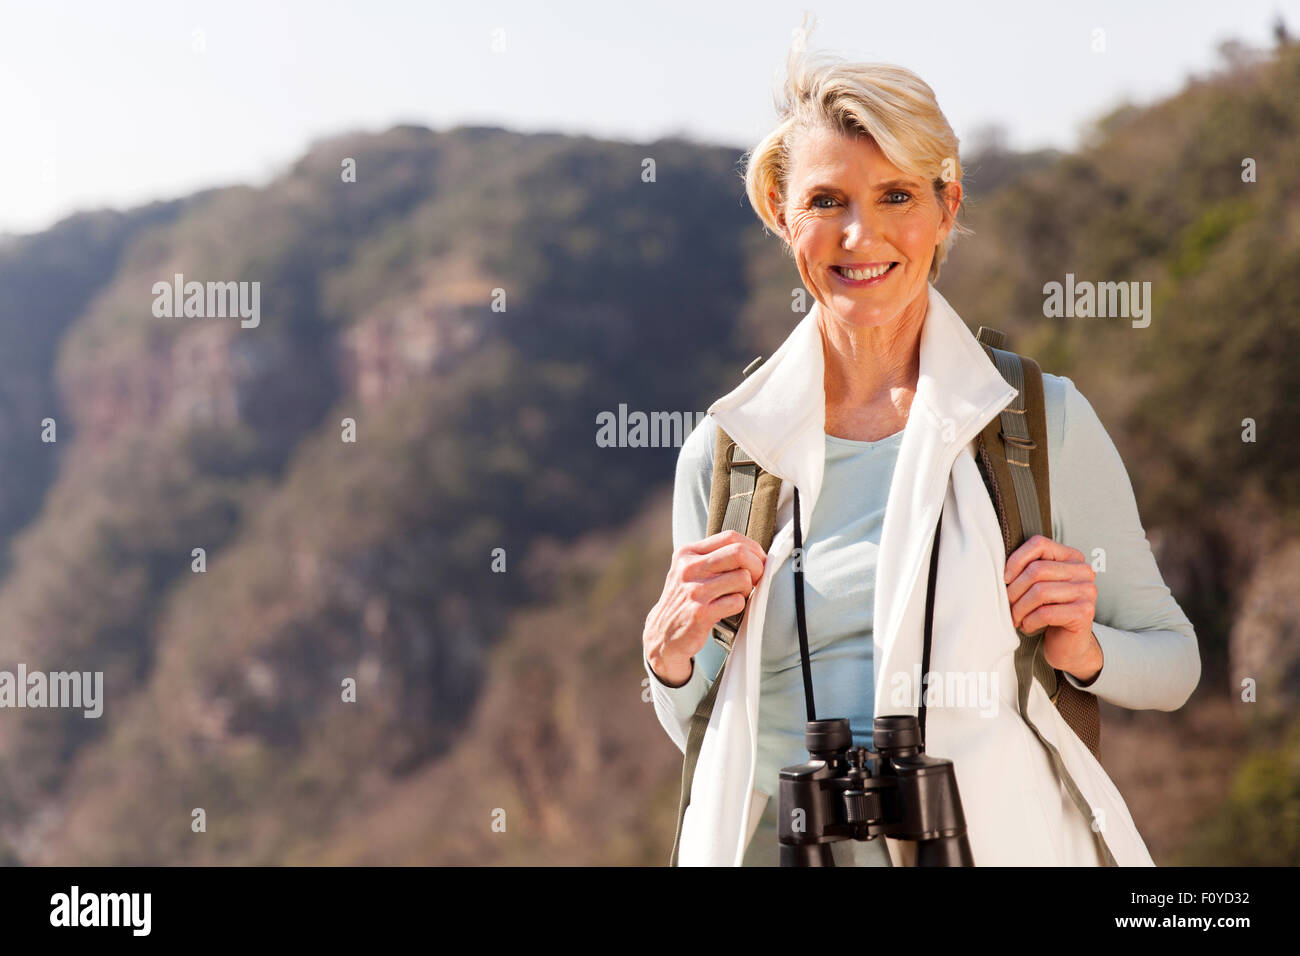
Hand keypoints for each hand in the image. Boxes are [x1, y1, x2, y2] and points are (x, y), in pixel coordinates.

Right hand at [643, 530, 766, 686]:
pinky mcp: (701, 613)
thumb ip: (713, 557)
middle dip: (757, 566)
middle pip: (739, 553)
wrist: (662, 634)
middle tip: (756, 579)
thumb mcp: (688, 571)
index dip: (752, 548)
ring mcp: (694, 591)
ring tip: (736, 596)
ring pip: (743, 578)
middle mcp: (689, 568)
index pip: (730, 537)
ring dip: (747, 590)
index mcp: (687, 553)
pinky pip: (737, 602)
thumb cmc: (684, 601)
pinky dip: (739, 607)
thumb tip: (753, 552)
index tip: (759, 560)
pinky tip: (728, 610)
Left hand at [1003, 535, 1102, 682]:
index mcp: (1072, 557)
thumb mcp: (1038, 585)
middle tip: (1007, 605)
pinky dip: (1029, 621)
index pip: (1039, 544)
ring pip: (1040, 592)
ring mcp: (1087, 591)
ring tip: (1015, 617)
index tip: (1005, 579)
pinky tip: (1026, 626)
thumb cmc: (1049, 612)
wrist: (1068, 645)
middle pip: (1037, 570)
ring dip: (1020, 608)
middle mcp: (1084, 571)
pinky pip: (1046, 613)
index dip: (1016, 560)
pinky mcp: (1084, 612)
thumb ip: (1028, 569)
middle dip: (1015, 590)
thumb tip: (995, 562)